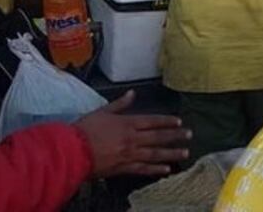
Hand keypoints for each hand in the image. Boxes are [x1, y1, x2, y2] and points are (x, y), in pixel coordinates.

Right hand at [74, 90, 190, 177]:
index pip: (152, 121)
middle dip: (175, 136)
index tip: (179, 122)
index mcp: (127, 123)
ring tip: (185, 153)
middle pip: (158, 137)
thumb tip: (132, 93)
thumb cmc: (85, 129)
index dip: (167, 121)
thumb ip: (119, 104)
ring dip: (171, 153)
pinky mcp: (123, 168)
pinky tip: (166, 170)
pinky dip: (156, 169)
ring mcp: (129, 154)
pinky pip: (143, 168)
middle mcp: (132, 138)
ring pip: (155, 153)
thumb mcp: (103, 112)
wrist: (73, 150)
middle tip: (189, 135)